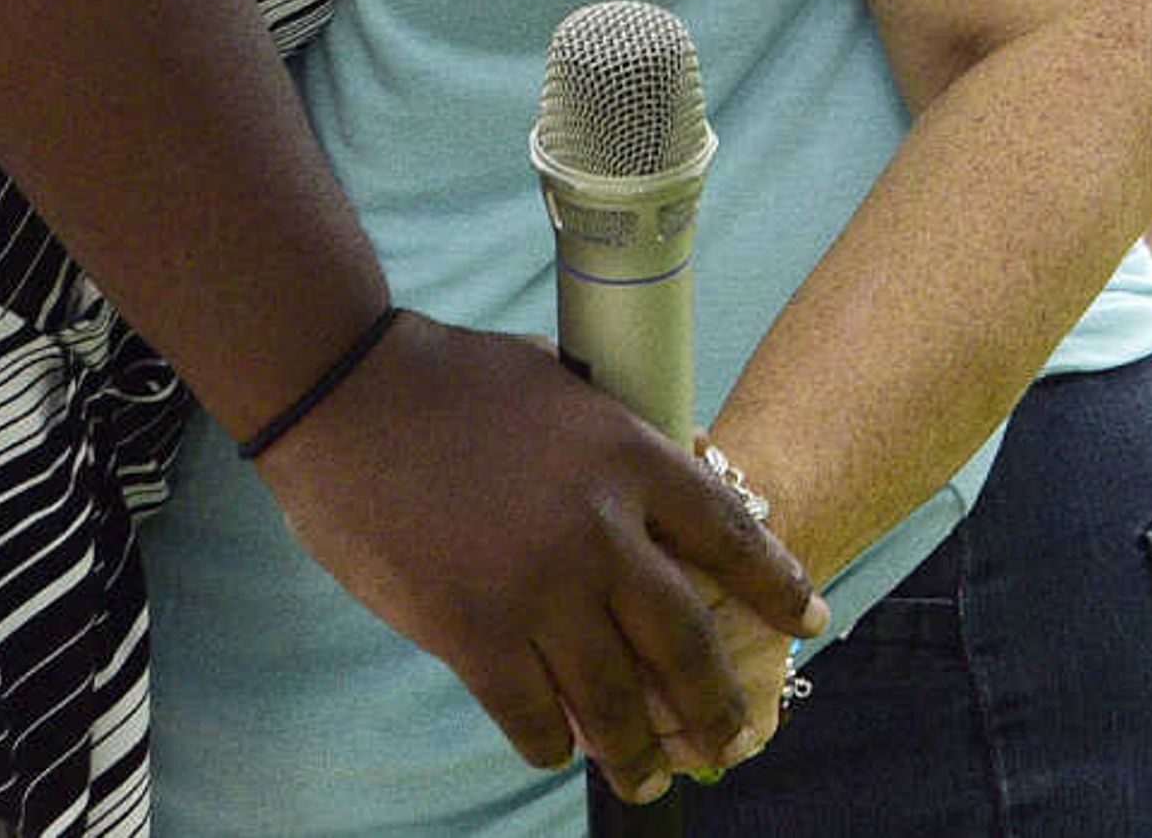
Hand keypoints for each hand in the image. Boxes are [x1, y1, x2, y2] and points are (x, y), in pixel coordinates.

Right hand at [251, 314, 821, 805]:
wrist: (341, 391)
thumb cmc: (440, 376)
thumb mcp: (552, 382)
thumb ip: (605, 433)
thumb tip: (648, 471)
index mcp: (625, 454)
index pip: (729, 533)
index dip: (777, 586)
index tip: (810, 621)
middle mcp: (599, 530)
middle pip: (686, 642)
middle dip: (715, 704)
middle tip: (729, 742)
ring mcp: (539, 589)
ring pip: (616, 701)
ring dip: (639, 750)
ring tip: (650, 775)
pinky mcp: (476, 633)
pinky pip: (534, 716)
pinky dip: (551, 739)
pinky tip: (557, 745)